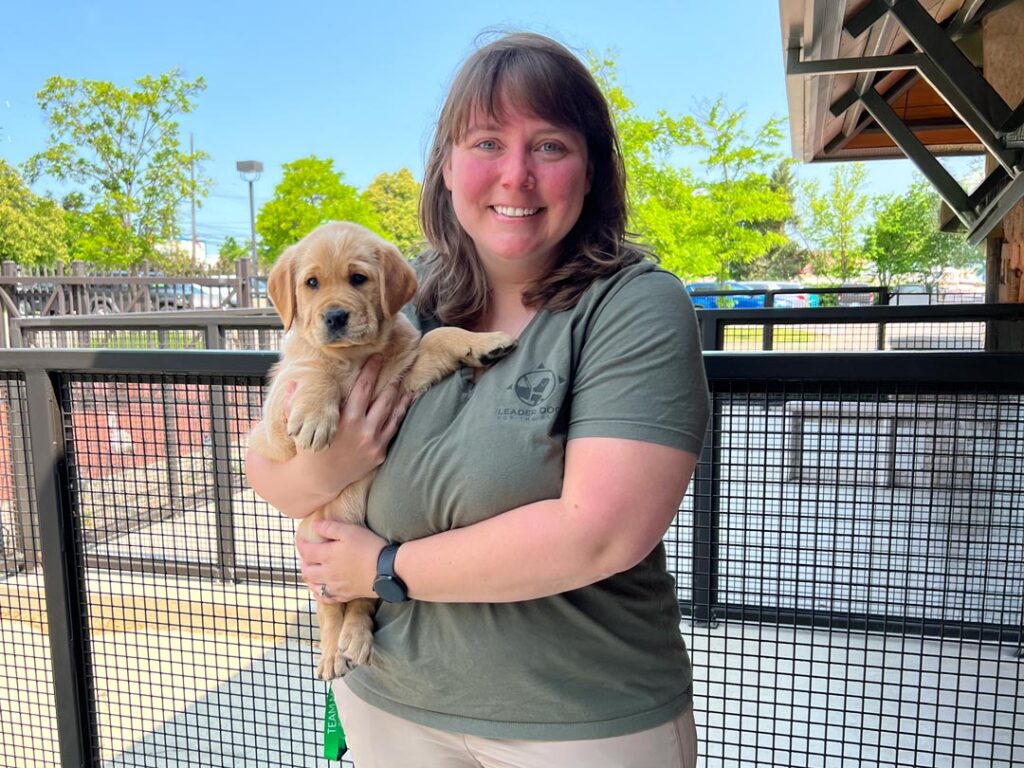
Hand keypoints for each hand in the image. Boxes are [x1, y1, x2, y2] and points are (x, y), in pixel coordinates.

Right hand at [283, 355, 412, 507]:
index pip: (363, 388)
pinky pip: (394, 430)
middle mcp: (363, 431)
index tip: (378, 357)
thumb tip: (291, 383)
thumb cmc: (309, 450)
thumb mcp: (302, 426)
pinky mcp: (379, 454)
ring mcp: (374, 444)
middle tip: (397, 366)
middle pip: (384, 399)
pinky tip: (404, 405)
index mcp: (346, 420)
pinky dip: (400, 415)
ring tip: (404, 384)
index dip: (372, 370)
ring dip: (400, 397)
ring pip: (393, 414)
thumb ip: (295, 404)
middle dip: (391, 381)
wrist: (318, 480)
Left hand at [297, 520, 385, 602]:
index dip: (301, 545)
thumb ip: (330, 528)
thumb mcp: (350, 531)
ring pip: (314, 585)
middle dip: (304, 563)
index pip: (306, 551)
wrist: (387, 570)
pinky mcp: (345, 595)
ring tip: (312, 572)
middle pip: (307, 571)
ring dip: (310, 578)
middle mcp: (327, 573)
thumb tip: (314, 525)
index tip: (300, 540)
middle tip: (307, 557)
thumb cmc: (369, 547)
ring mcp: (336, 586)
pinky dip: (319, 594)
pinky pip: (326, 598)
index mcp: (327, 555)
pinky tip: (321, 589)